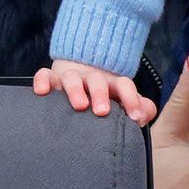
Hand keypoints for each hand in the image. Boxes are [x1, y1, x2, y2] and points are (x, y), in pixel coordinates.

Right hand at [33, 58, 156, 124]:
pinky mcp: (51, 78)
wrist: (78, 71)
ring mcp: (70, 77)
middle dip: (101, 94)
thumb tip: (146, 115)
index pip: (124, 86)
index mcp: (111, 84)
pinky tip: (42, 92)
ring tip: (79, 105)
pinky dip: (43, 80)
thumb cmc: (102, 96)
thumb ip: (138, 107)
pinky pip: (44, 74)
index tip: (136, 117)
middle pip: (98, 81)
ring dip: (76, 90)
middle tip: (103, 112)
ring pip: (72, 78)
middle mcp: (91, 79)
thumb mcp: (121, 100)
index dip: (132, 99)